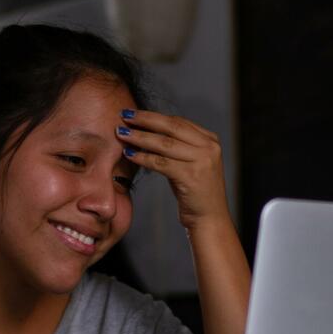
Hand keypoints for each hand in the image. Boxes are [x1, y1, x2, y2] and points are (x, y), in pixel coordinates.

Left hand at [117, 109, 229, 229]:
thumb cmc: (195, 192)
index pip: (178, 122)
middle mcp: (209, 147)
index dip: (154, 116)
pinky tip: (129, 154)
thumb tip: (147, 130)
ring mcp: (202, 161)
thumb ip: (177, 146)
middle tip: (124, 115)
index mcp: (210, 140)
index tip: (134, 114)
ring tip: (121, 133)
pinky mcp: (192, 176)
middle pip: (171, 127)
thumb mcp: (190, 163)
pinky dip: (143, 157)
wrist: (210, 219)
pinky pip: (161, 162)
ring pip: (164, 143)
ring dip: (140, 137)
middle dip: (145, 120)